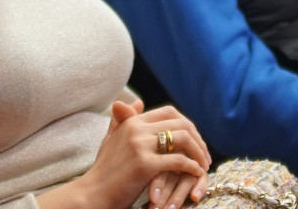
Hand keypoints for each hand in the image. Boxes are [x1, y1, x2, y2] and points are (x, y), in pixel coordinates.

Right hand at [46, 100, 208, 208]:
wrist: (93, 194)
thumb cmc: (104, 171)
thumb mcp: (111, 140)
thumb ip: (122, 119)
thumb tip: (137, 102)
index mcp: (131, 121)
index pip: (169, 112)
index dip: (187, 124)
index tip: (195, 140)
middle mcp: (136, 129)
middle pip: (181, 123)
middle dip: (198, 138)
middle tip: (205, 155)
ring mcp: (140, 146)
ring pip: (183, 139)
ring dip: (199, 152)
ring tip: (203, 165)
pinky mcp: (145, 164)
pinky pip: (179, 161)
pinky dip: (192, 167)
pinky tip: (196, 174)